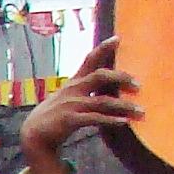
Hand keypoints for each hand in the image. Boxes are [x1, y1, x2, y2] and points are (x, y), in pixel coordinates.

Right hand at [20, 37, 139, 173]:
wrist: (33, 135)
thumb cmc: (54, 116)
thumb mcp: (66, 97)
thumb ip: (83, 90)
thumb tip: (104, 87)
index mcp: (74, 82)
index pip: (89, 59)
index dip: (104, 48)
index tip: (118, 38)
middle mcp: (73, 89)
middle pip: (100, 76)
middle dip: (121, 78)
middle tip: (139, 85)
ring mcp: (71, 104)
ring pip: (103, 101)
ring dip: (124, 106)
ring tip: (140, 111)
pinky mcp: (70, 120)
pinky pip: (95, 118)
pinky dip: (111, 120)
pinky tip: (124, 122)